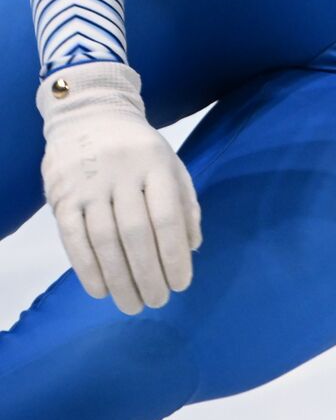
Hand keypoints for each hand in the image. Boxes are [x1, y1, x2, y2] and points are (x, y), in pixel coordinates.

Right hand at [37, 62, 201, 313]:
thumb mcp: (172, 166)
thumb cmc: (140, 150)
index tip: (182, 285)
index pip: (167, 217)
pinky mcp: (61, 195)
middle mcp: (121, 173)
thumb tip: (191, 248)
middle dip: (148, 274)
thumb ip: (185, 205)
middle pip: (135, 234)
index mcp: (156, 164)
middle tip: (157, 302)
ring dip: (118, 278)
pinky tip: (100, 290)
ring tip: (131, 304)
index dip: (174, 255)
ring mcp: (88, 184)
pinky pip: (73, 238)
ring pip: (103, 240)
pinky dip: (86, 268)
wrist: (91, 115)